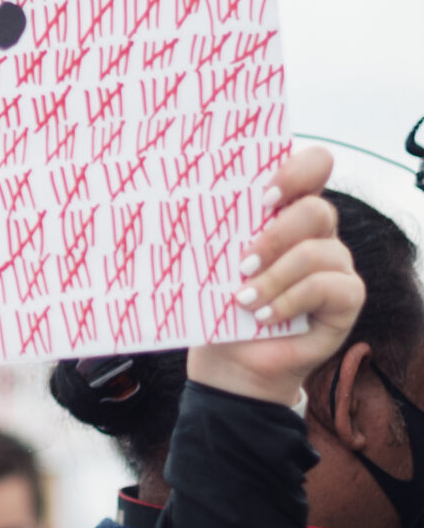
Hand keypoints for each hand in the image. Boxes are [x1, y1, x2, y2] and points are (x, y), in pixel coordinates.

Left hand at [189, 146, 359, 408]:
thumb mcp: (212, 261)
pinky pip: (329, 286)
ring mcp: (335, 264)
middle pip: (317, 209)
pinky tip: (263, 316)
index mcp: (286, 210)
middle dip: (276, 234)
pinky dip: (290, 300)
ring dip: (275, 276)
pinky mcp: (346, 298)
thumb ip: (215, 228)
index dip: (296, 171)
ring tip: (242, 299)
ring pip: (319, 252)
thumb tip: (180, 197)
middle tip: (241, 261)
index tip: (263, 196)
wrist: (229, 359)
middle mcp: (316, 232)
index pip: (313, 167)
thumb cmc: (217, 302)